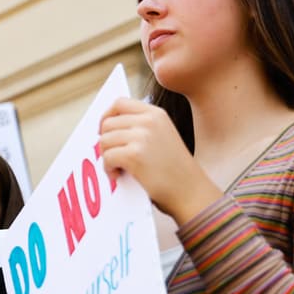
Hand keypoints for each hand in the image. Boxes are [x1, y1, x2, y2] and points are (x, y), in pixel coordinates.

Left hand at [98, 97, 219, 222]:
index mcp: (156, 114)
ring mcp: (142, 136)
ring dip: (106, 157)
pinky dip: (108, 169)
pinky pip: (107, 157)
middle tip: (112, 158)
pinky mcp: (135, 155)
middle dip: (105, 142)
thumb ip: (140, 128)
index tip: (103, 131)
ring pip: (104, 140)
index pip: (120, 103)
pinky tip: (118, 176)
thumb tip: (105, 128)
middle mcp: (149, 120)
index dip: (106, 116)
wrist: (190, 190)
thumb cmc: (173, 170)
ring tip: (118, 169)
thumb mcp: (162, 137)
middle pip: (108, 123)